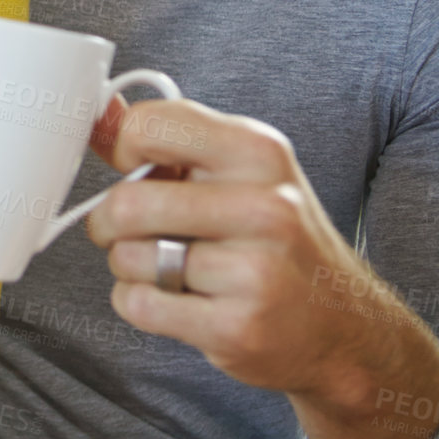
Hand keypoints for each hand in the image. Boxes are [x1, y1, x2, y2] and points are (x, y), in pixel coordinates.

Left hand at [86, 96, 438, 438]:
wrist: (342, 326)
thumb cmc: (273, 239)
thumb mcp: (235, 170)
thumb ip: (163, 140)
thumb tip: (96, 111)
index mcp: (258, 151)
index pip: (147, 125)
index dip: (123, 149)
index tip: (136, 168)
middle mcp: (265, 206)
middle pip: (127, 203)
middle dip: (109, 222)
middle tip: (130, 231)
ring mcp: (256, 270)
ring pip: (127, 257)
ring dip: (130, 267)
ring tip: (171, 268)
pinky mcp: (239, 327)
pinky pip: (138, 304)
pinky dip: (139, 302)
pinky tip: (177, 300)